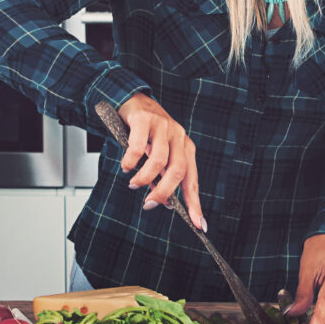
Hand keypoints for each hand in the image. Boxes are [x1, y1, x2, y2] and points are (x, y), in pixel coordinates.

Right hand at [113, 93, 203, 228]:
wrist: (130, 99)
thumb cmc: (145, 131)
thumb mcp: (157, 154)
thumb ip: (162, 176)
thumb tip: (164, 202)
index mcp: (186, 148)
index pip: (192, 180)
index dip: (195, 203)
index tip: (198, 224)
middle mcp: (178, 136)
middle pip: (177, 171)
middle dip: (163, 192)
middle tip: (149, 204)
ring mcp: (163, 126)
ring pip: (159, 160)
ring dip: (144, 178)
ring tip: (133, 184)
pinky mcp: (145, 119)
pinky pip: (138, 146)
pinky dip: (130, 161)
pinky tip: (126, 166)